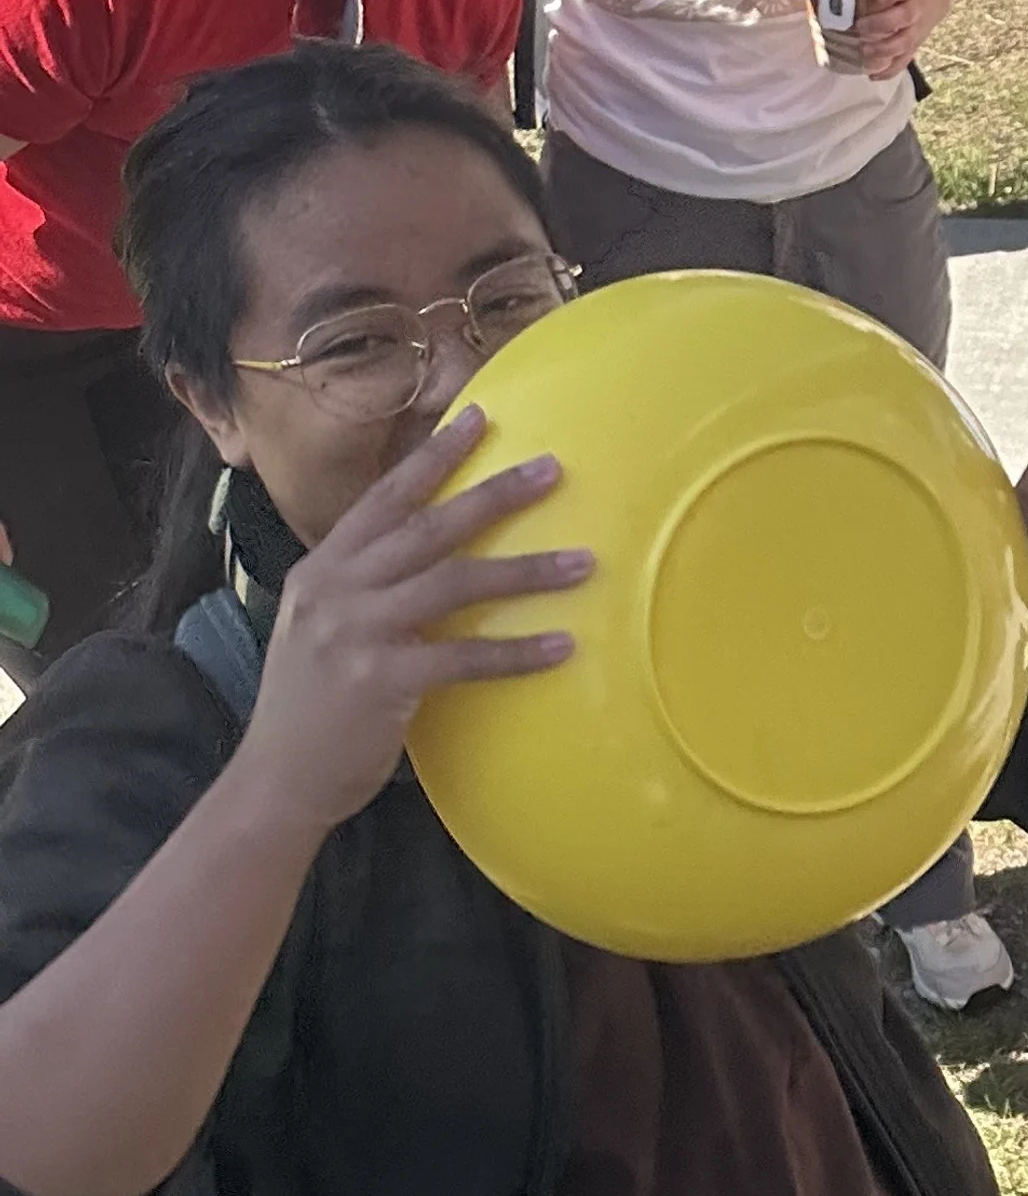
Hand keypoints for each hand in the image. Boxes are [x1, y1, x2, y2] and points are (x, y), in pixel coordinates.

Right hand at [223, 410, 588, 844]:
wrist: (277, 777)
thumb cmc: (311, 706)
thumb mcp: (323, 628)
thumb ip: (364, 589)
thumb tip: (427, 557)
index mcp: (322, 569)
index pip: (384, 498)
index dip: (432, 457)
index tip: (478, 417)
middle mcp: (335, 589)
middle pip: (428, 526)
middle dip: (494, 493)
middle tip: (552, 468)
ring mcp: (355, 631)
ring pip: (453, 581)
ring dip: (525, 570)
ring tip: (583, 563)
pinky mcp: (381, 680)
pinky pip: (463, 655)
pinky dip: (515, 650)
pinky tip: (560, 646)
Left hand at [850, 0, 947, 81]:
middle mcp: (916, 9)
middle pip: (903, 17)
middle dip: (882, 24)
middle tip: (861, 27)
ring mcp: (916, 29)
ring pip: (904, 42)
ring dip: (884, 49)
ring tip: (864, 51)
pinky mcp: (915, 45)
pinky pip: (904, 60)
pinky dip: (889, 70)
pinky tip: (872, 75)